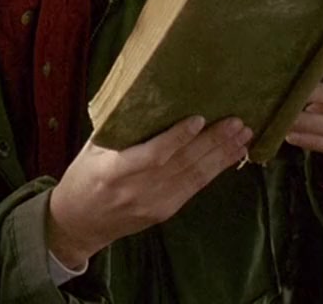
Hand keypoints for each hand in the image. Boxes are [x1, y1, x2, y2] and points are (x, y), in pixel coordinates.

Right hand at [46, 116, 251, 268]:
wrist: (79, 223)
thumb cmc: (82, 179)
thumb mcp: (90, 151)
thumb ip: (116, 131)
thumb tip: (143, 98)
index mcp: (113, 171)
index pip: (152, 155)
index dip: (177, 138)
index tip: (199, 119)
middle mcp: (137, 190)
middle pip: (182, 164)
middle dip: (212, 142)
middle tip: (237, 122)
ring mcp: (154, 203)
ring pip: (194, 176)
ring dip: (221, 155)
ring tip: (243, 136)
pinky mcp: (165, 211)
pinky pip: (194, 188)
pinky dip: (215, 170)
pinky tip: (230, 157)